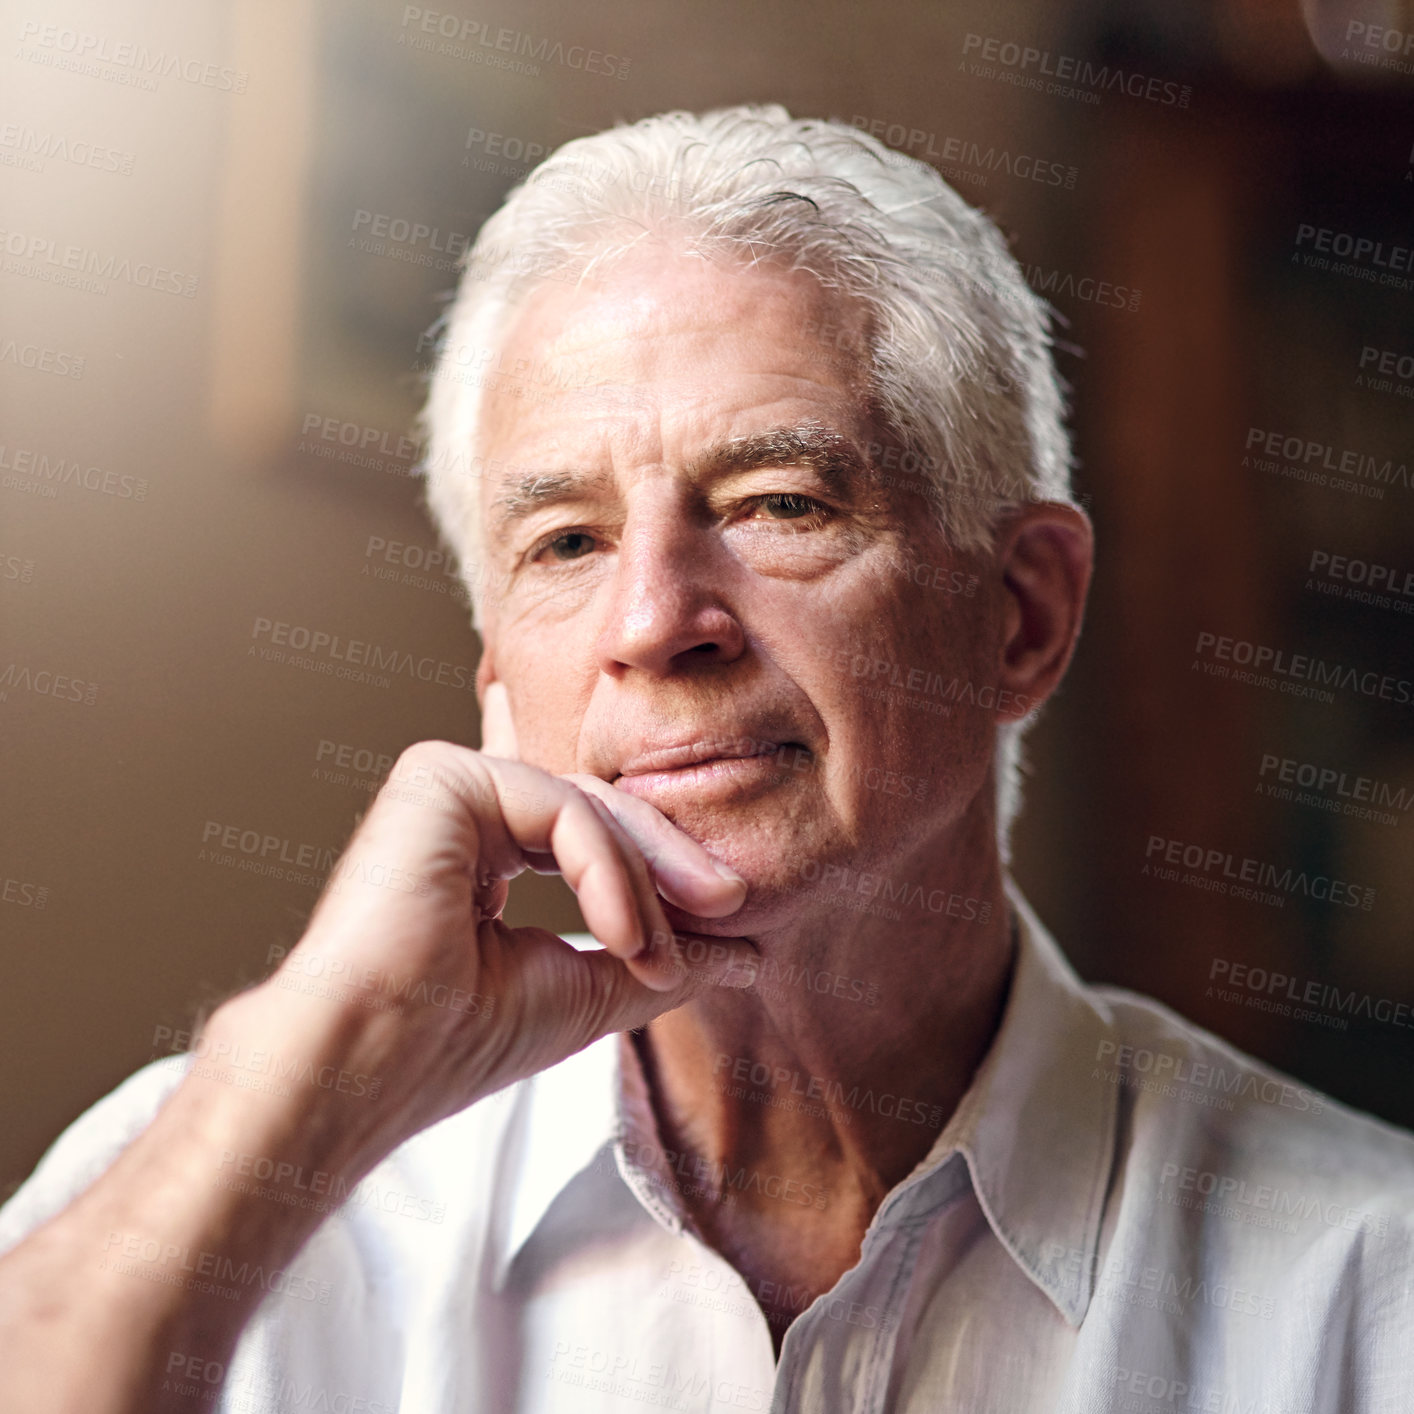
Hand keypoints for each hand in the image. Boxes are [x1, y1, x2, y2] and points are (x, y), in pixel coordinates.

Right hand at [202, 722, 754, 1173]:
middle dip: (675, 864)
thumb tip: (746, 953)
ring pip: (588, 807)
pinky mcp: (438, 778)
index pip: (600, 842)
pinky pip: (558, 808)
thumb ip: (660, 963)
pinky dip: (604, 869)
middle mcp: (468, 815)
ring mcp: (449, 790)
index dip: (669, 880)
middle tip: (736, 906)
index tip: (736, 926)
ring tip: (660, 956)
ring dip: (644, 881)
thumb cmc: (452, 1044)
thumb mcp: (588, 995)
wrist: (364, 1065)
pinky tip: (624, 932)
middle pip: (603, 813)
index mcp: (488, 858)